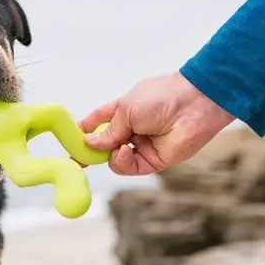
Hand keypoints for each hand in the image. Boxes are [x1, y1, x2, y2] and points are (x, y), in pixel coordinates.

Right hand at [78, 72, 235, 174]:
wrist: (194, 104)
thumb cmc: (161, 97)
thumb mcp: (125, 109)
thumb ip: (108, 130)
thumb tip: (89, 143)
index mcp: (123, 111)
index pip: (98, 123)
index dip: (84, 132)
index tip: (69, 141)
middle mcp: (131, 130)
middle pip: (104, 146)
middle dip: (91, 152)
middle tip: (77, 158)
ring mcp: (141, 146)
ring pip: (114, 159)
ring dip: (109, 156)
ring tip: (114, 147)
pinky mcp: (153, 160)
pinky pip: (130, 167)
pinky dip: (122, 162)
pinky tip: (123, 152)